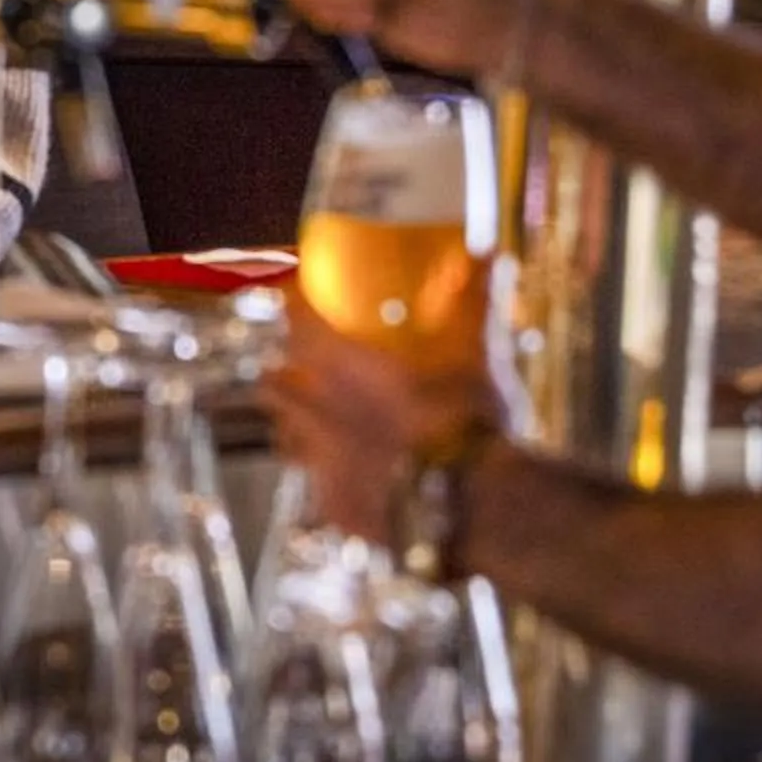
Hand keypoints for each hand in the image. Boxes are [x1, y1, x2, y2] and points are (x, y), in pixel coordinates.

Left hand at [264, 289, 518, 542]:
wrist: (470, 507)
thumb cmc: (469, 426)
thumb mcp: (478, 357)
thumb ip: (474, 303)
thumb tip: (487, 251)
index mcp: (344, 366)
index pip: (294, 320)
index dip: (291, 305)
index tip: (294, 296)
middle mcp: (319, 411)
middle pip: (274, 383)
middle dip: (284, 372)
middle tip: (304, 365)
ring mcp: (320, 465)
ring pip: (284, 437)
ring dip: (297, 425)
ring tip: (322, 421)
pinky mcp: (333, 510)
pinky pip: (315, 485)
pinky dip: (326, 476)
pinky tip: (353, 475)